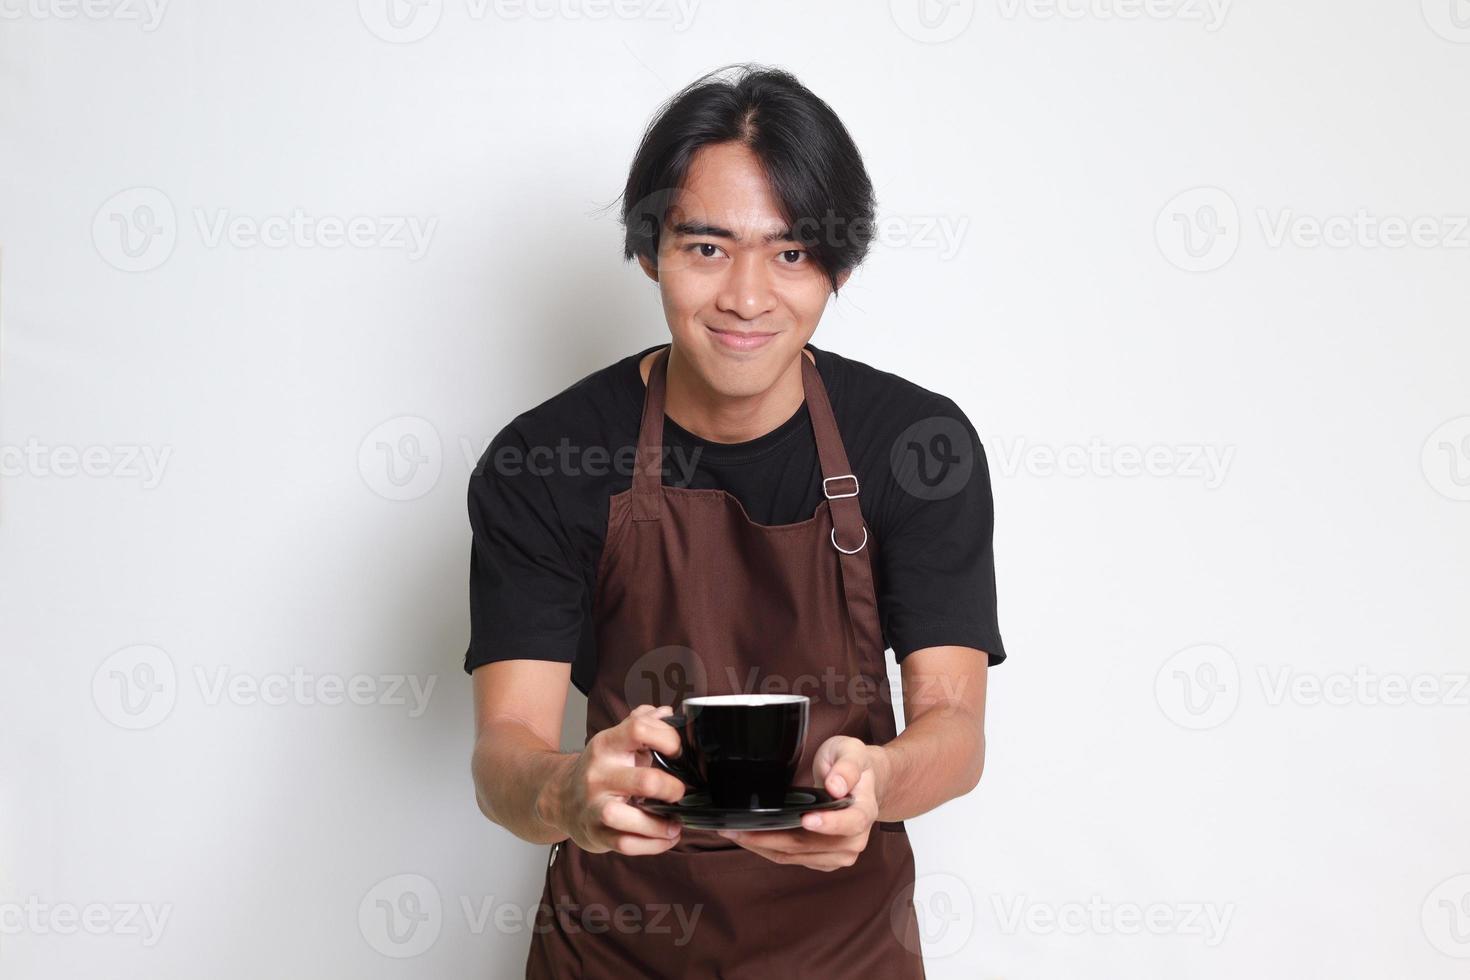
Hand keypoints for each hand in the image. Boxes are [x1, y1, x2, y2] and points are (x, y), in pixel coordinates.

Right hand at [545, 704, 687, 855]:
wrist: (561, 797)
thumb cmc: (600, 769)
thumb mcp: (616, 741)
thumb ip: (641, 723)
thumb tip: (667, 712)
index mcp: (607, 745)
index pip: (638, 729)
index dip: (667, 737)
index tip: (680, 751)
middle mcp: (599, 774)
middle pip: (645, 780)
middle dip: (672, 789)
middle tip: (680, 793)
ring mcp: (595, 806)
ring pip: (630, 818)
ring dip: (661, 825)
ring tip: (675, 824)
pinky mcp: (596, 834)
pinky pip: (627, 844)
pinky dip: (653, 845)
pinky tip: (666, 838)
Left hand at [716, 735, 880, 871]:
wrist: (861, 783)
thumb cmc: (854, 766)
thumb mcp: (852, 752)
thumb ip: (846, 767)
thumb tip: (836, 786)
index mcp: (865, 812)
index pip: (849, 823)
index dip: (827, 823)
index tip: (805, 819)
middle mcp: (854, 840)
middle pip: (809, 844)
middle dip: (771, 837)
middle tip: (738, 828)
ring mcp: (838, 854)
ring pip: (794, 855)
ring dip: (762, 846)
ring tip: (734, 832)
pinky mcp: (823, 861)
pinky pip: (791, 859)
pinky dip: (768, 849)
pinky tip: (750, 838)